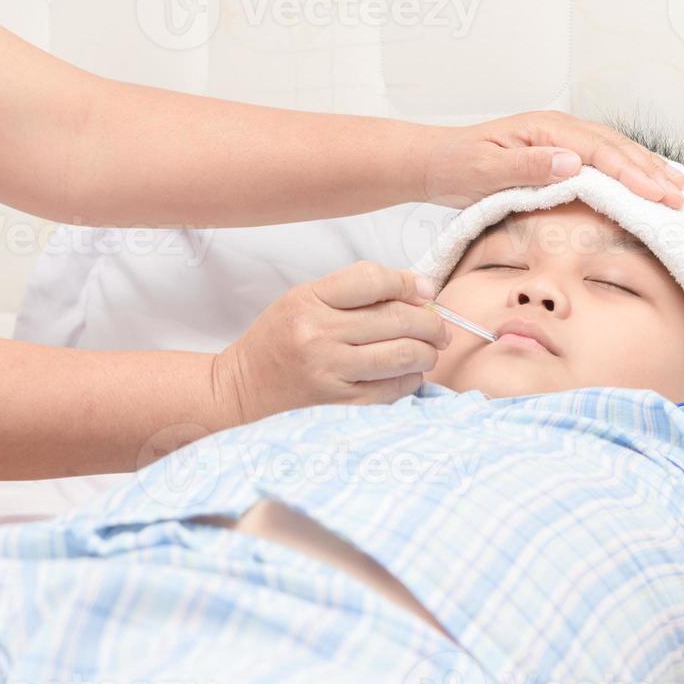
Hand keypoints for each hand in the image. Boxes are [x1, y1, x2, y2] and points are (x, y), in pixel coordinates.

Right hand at [212, 261, 451, 425]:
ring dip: (427, 353)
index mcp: (309, 300)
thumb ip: (355, 291)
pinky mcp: (338, 404)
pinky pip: (392, 390)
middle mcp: (318, 335)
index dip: (409, 283)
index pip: (374, 280)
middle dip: (431, 323)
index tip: (424, 291)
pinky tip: (407, 374)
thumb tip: (420, 291)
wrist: (243, 387)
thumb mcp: (305, 298)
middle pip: (397, 319)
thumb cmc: (279, 338)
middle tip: (439, 328)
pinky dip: (410, 380)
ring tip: (428, 351)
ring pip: (401, 356)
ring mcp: (329, 372)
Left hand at [414, 110, 683, 209]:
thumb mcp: (485, 170)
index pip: (598, 152)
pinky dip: (626, 169)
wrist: (434, 161)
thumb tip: (572, 163)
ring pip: (613, 150)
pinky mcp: (556, 151)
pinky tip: (643, 180)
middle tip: (679, 198)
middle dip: (649, 172)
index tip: (657, 194)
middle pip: (614, 148)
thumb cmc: (455, 166)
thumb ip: (528, 166)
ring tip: (676, 188)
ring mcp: (558, 138)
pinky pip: (600, 158)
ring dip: (645, 169)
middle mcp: (557, 128)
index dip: (630, 174)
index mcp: (545, 130)